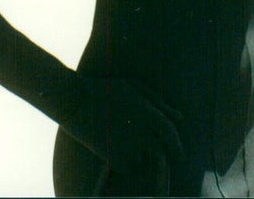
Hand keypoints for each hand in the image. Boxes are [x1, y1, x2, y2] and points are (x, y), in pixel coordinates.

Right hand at [67, 76, 182, 178]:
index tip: (178, 156)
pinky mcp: (112, 157)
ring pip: (141, 159)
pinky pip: (126, 166)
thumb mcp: (133, 87)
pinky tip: (115, 149)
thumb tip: (178, 117)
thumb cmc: (105, 89)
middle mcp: (142, 132)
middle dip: (155, 150)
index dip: (177, 147)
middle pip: (158, 150)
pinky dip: (124, 162)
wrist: (75, 99)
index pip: (172, 135)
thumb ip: (157, 102)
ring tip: (124, 140)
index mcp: (149, 113)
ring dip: (138, 155)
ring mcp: (127, 146)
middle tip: (147, 147)